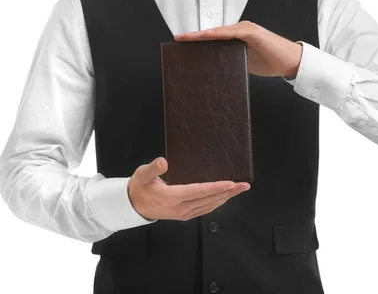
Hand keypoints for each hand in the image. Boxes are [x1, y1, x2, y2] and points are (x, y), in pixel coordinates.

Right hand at [128, 157, 250, 220]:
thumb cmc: (139, 187)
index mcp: (173, 197)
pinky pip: (205, 210)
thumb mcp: (142, 174)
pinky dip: (217, 203)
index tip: (231, 183)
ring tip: (238, 190)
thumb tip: (163, 162)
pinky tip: (224, 198)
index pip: (199, 191)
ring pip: (209, 206)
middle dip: (228, 192)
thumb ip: (153, 168)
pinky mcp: (185, 215)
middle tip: (244, 185)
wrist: (133, 206)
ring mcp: (184, 213)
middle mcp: (181, 207)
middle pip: (209, 199)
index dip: (216, 187)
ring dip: (225, 198)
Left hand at [174, 21, 302, 77]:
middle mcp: (240, 30)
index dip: (198, 39)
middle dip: (196, 37)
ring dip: (203, 35)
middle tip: (178, 40)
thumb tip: (212, 67)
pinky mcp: (252, 32)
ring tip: (186, 39)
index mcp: (237, 36)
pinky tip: (206, 36)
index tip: (181, 42)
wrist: (290, 61)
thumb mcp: (245, 62)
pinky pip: (231, 32)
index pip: (214, 37)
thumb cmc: (270, 61)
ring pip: (219, 31)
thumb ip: (231, 60)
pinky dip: (218, 34)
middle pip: (213, 32)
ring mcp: (246, 29)